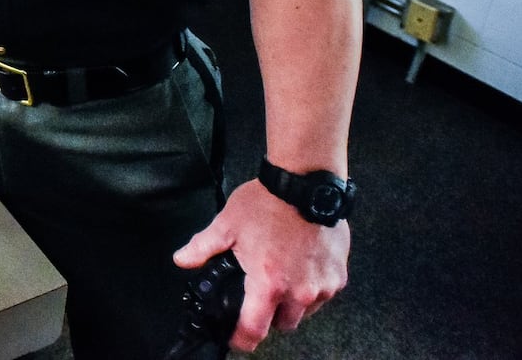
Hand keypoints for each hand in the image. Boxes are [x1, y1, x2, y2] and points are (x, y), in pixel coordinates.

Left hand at [174, 179, 349, 352]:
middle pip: (282, 324)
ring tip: (281, 275)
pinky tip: (301, 266)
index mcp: (268, 284)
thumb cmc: (267, 203)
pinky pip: (323, 295)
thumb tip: (182, 260)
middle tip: (258, 293)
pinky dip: (311, 288)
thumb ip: (203, 247)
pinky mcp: (339, 277)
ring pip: (305, 312)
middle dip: (269, 315)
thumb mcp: (227, 225)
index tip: (235, 338)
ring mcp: (323, 286)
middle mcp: (299, 292)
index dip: (241, 339)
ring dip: (292, 302)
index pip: (254, 330)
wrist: (305, 183)